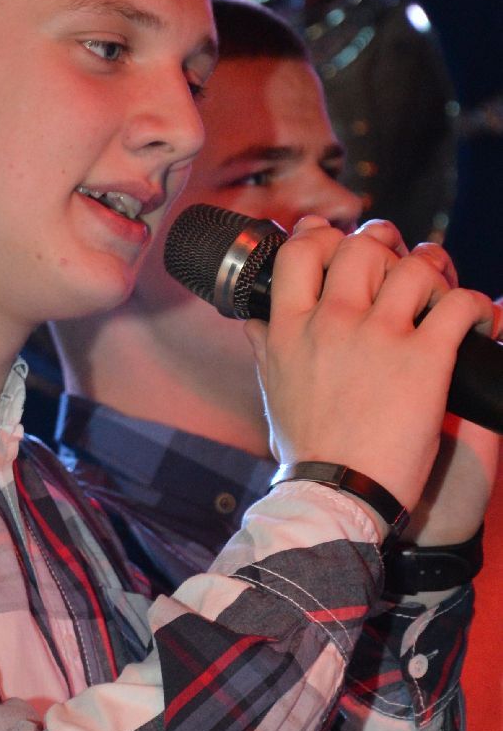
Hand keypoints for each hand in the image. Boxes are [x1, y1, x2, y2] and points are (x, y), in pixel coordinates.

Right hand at [246, 220, 498, 527]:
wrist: (338, 494)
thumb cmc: (308, 449)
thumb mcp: (271, 389)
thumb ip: (265, 345)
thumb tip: (252, 319)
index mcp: (290, 328)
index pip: (302, 250)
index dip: (326, 236)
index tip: (340, 243)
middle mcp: (332, 322)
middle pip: (363, 246)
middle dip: (388, 245)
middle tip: (401, 262)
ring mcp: (379, 337)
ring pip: (416, 266)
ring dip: (437, 271)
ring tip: (443, 291)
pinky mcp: (425, 360)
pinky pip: (460, 305)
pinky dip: (477, 307)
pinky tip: (478, 322)